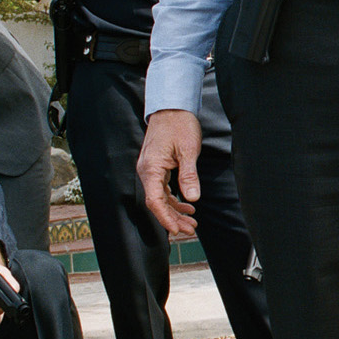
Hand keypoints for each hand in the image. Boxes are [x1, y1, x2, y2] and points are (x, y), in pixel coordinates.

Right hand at [138, 108, 202, 234]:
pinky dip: (174, 200)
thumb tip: (192, 198)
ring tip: (192, 222)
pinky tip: (187, 207)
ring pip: (161, 197)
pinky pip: (163, 189)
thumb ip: (189, 175)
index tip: (177, 230)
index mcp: (151, 168)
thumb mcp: (188, 150)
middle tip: (190, 230)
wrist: (172, 108)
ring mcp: (151, 170)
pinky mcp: (157, 167)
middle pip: (157, 202)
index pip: (154, 201)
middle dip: (173, 219)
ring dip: (175, 211)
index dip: (165, 218)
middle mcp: (147, 171)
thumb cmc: (179, 125)